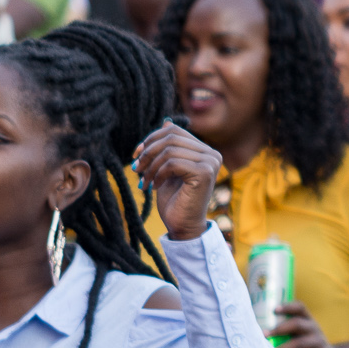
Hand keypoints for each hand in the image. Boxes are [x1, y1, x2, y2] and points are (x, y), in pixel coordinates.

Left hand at [133, 121, 222, 240]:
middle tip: (136, 169)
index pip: (174, 131)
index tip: (136, 155)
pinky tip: (154, 186)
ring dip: (150, 166)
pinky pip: (172, 163)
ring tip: (144, 181)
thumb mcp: (167, 168)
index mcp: (205, 151)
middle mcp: (212, 154)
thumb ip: (170, 147)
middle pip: (171, 138)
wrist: (182, 226)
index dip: (151, 139)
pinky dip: (158, 174)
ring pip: (169, 150)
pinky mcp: (205, 173)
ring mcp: (211, 163)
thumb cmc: (174, 199)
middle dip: (148, 152)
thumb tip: (166, 122)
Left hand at [270, 301, 348, 347]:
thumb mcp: (301, 338)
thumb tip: (258, 338)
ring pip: (299, 344)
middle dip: (279, 329)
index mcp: (308, 321)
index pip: (300, 308)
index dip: (287, 307)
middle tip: (264, 335)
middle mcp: (315, 328)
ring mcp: (320, 343)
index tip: (274, 310)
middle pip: (297, 324)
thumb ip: (286, 335)